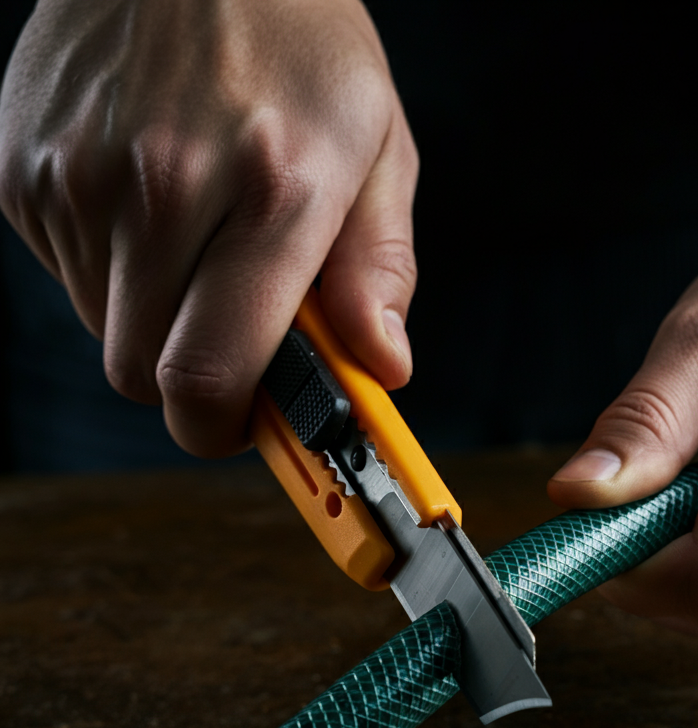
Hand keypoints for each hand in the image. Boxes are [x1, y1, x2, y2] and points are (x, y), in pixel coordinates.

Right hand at [0, 0, 416, 456]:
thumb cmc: (302, 50)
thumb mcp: (380, 151)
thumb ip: (380, 270)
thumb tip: (383, 367)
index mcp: (272, 191)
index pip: (210, 376)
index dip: (225, 428)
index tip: (254, 422)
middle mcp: (162, 184)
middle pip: (143, 375)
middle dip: (193, 380)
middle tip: (235, 335)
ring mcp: (78, 173)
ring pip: (104, 331)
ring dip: (154, 319)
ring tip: (200, 242)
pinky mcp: (23, 166)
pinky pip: (66, 277)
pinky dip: (111, 270)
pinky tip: (150, 207)